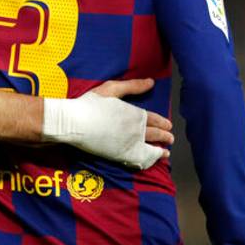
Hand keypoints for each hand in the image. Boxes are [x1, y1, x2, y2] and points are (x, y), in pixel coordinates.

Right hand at [42, 78, 172, 169]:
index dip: (163, 123)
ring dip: (160, 151)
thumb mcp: (112, 89)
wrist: (74, 123)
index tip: (168, 125)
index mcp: (135, 114)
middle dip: (165, 137)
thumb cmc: (90, 103)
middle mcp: (136, 130)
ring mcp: (129, 145)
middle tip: (170, 139)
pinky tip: (150, 162)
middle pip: (155, 135)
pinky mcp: (120, 156)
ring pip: (151, 150)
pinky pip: (139, 161)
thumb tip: (151, 82)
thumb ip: (133, 86)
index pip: (155, 119)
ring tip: (165, 153)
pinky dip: (148, 161)